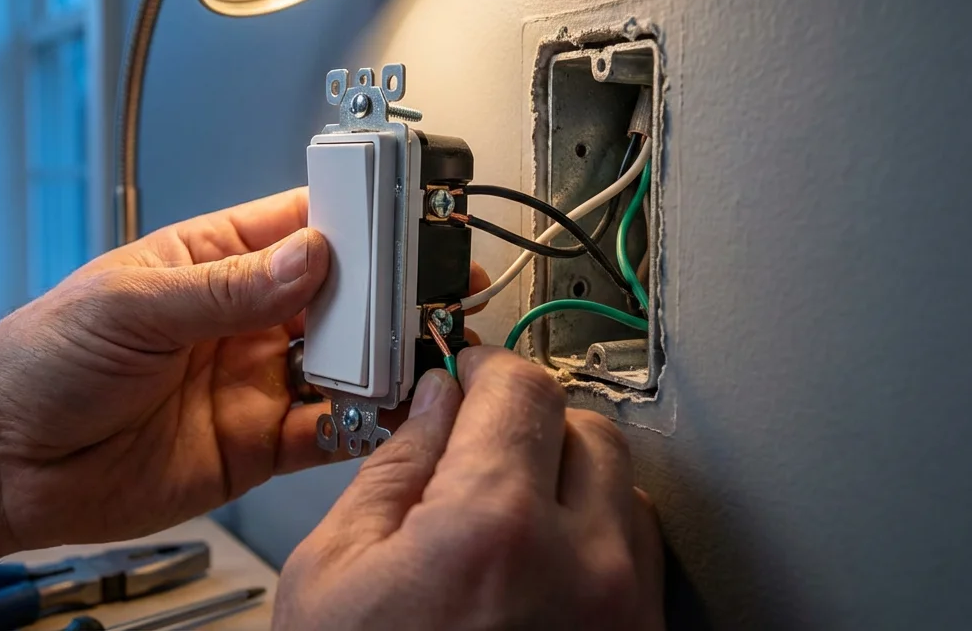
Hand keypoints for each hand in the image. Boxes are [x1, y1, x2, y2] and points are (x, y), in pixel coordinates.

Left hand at [0, 188, 488, 549]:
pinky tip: (381, 412)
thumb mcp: (129, 307)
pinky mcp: (256, 445)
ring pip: (343, 362)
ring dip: (380, 358)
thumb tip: (307, 257)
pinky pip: (326, 431)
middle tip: (426, 290)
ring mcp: (253, 381)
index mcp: (210, 261)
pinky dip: (362, 424)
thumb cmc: (41, 363)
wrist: (0, 464)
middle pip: (339, 294)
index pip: (300, 224)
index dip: (355, 218)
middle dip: (384, 292)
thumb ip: (223, 289)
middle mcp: (242, 318)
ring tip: (414, 350)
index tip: (402, 216)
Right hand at [274, 347, 663, 630]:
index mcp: (492, 530)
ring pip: (623, 486)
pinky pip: (637, 555)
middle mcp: (581, 568)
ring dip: (567, 477)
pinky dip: (593, 536)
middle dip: (527, 420)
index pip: (521, 387)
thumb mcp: (334, 572)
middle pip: (584, 425)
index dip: (484, 365)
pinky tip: (536, 561)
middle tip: (477, 441)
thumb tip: (431, 405)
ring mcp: (622, 615)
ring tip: (504, 510)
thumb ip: (392, 469)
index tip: (468, 370)